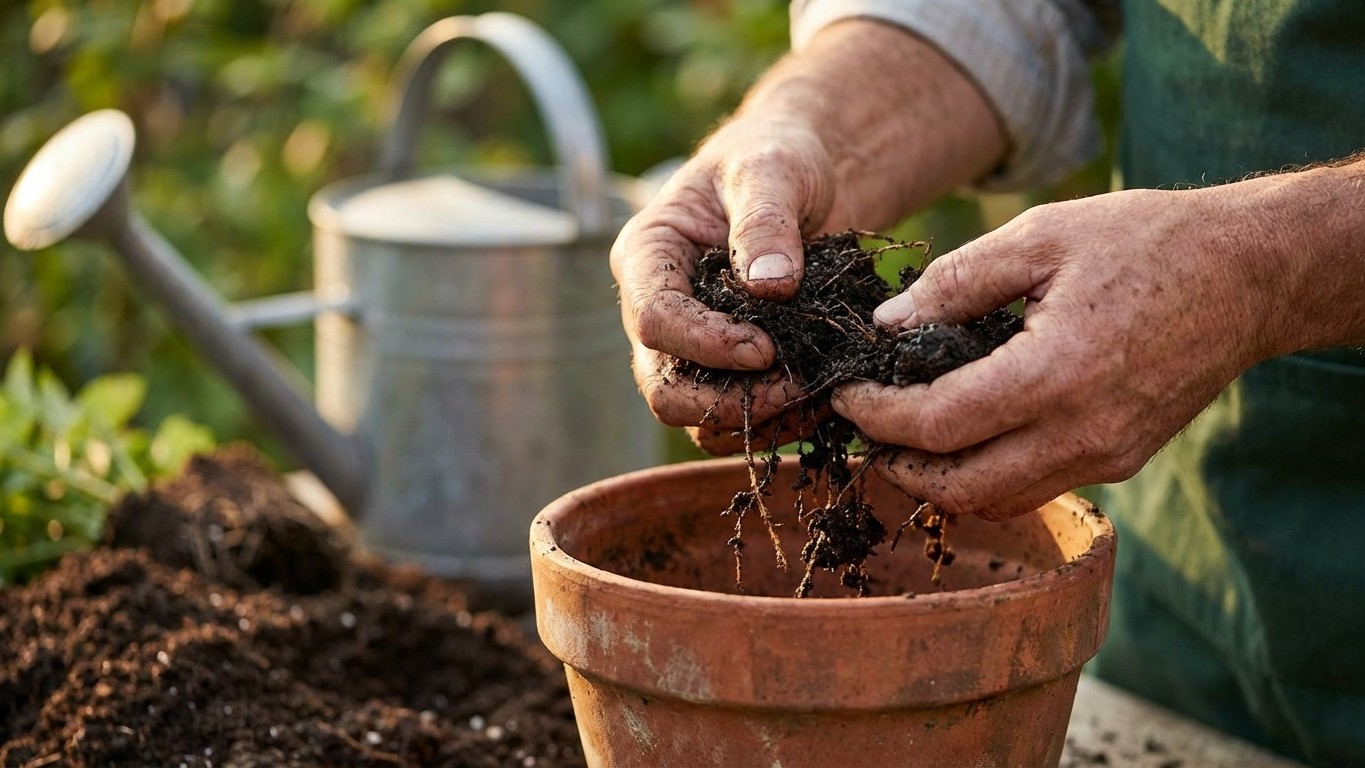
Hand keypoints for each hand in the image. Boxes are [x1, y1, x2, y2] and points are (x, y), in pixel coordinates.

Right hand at [610, 115, 851, 453]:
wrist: (805, 176)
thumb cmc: (776, 158)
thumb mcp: (773, 170)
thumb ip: (766, 222)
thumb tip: (771, 287)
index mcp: (647, 255)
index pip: (655, 319)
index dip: (707, 343)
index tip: (767, 348)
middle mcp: (656, 309)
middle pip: (664, 386)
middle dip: (727, 399)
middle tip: (797, 385)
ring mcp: (689, 345)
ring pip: (698, 416)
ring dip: (756, 418)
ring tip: (817, 394)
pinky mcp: (725, 368)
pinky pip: (737, 418)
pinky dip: (777, 422)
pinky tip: (821, 399)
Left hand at [832, 186, 1277, 518]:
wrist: (1251, 273)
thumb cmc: (1145, 240)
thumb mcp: (1041, 236)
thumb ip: (956, 283)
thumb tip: (887, 326)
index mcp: (1054, 375)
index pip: (936, 426)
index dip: (876, 417)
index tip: (844, 394)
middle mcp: (1082, 435)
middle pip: (959, 489)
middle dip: (897, 466)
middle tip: (863, 429)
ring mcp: (1107, 457)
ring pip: (999, 501)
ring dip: (941, 480)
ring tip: (905, 438)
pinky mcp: (1122, 460)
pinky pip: (1038, 487)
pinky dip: (989, 475)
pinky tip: (968, 434)